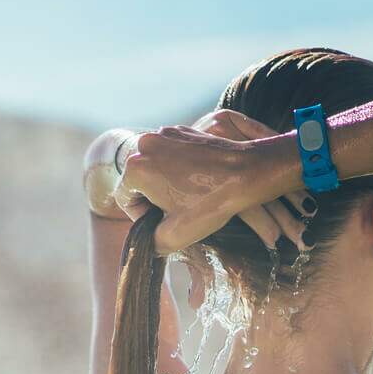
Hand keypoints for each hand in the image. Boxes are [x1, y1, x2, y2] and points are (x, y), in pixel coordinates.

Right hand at [115, 112, 312, 253]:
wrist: (246, 173)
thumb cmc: (211, 204)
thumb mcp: (175, 235)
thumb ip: (151, 243)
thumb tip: (145, 243)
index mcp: (135, 168)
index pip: (126, 199)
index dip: (143, 217)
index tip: (163, 223)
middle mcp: (145, 144)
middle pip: (139, 180)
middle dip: (155, 198)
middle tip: (177, 212)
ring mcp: (165, 133)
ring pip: (155, 165)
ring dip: (166, 182)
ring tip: (189, 197)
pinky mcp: (183, 130)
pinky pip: (171, 153)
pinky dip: (179, 167)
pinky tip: (198, 181)